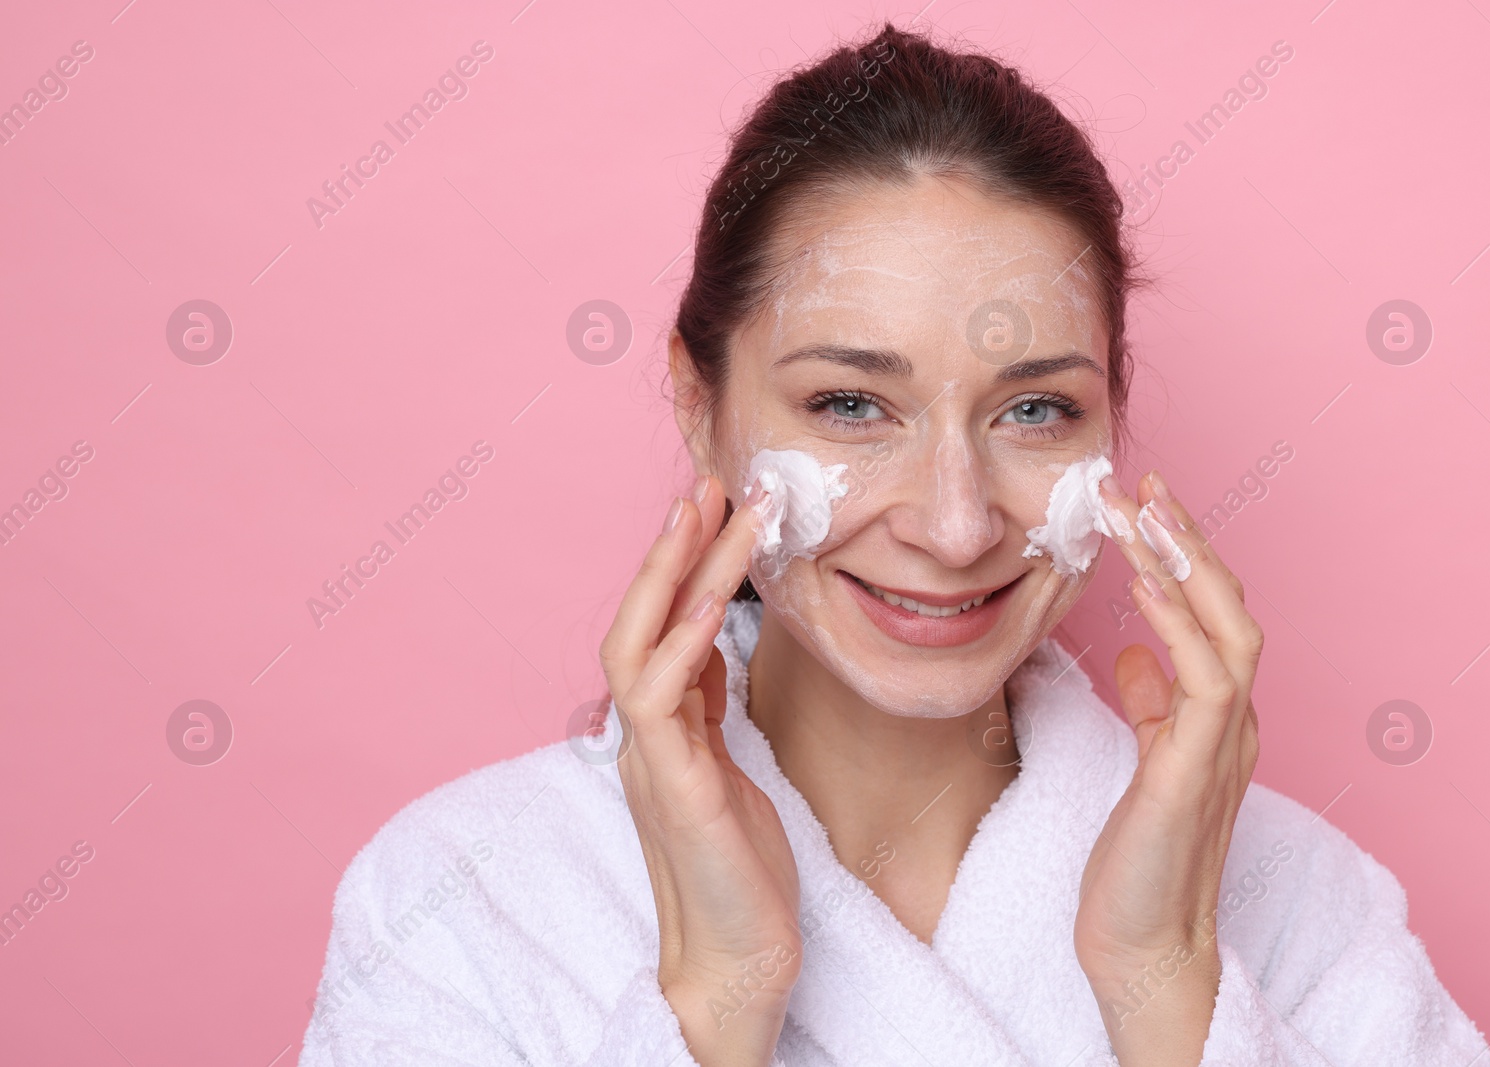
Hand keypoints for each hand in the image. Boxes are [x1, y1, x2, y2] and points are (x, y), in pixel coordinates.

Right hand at [599, 475, 802, 1066]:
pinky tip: (713, 600)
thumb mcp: (728, 765)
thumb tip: (707, 639)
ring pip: (640, 644)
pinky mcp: (675, 791)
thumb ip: (708, 705)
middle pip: (638, 619)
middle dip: (671, 547)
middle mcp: (645, 735)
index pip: (660, 625)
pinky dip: (681, 644)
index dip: (682, 564)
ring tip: (710, 511)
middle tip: (707, 481)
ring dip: (675, 574)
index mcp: (662, 727)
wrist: (735, 961)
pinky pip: (661, 703)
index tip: (714, 506)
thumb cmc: (739, 868)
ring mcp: (652, 761)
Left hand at [1073, 470, 1263, 1066]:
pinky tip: (1142, 585)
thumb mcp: (1144, 762)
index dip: (1183, 554)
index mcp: (1217, 715)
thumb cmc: (1137, 860)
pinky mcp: (1192, 772)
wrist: (1143, 945)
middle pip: (1227, 605)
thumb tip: (1137, 653)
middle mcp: (1232, 721)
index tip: (1143, 503)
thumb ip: (1152, 705)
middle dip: (1186, 538)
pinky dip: (1177, 624)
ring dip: (1185, 564)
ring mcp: (1221, 744)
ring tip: (1144, 510)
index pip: (1211, 613)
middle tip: (1142, 482)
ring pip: (1227, 628)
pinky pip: (1203, 680)